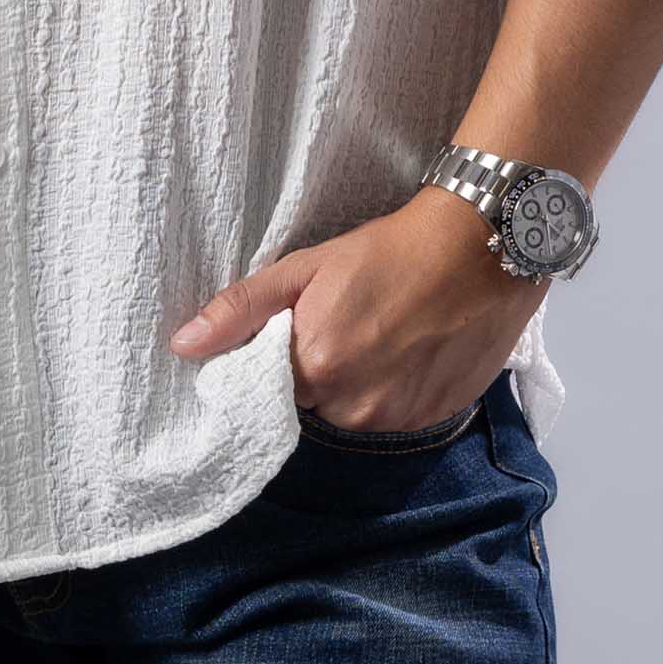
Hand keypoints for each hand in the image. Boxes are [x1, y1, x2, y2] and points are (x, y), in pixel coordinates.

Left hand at [166, 181, 535, 430]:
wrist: (481, 247)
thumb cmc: (387, 249)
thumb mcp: (305, 268)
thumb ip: (241, 310)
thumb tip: (182, 346)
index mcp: (315, 368)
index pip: (273, 390)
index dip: (286, 360)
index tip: (306, 332)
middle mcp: (355, 407)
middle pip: (317, 405)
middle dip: (324, 373)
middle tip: (353, 324)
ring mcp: (400, 417)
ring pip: (358, 414)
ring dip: (362, 385)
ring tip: (387, 335)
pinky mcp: (436, 417)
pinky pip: (398, 416)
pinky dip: (400, 391)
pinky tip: (414, 351)